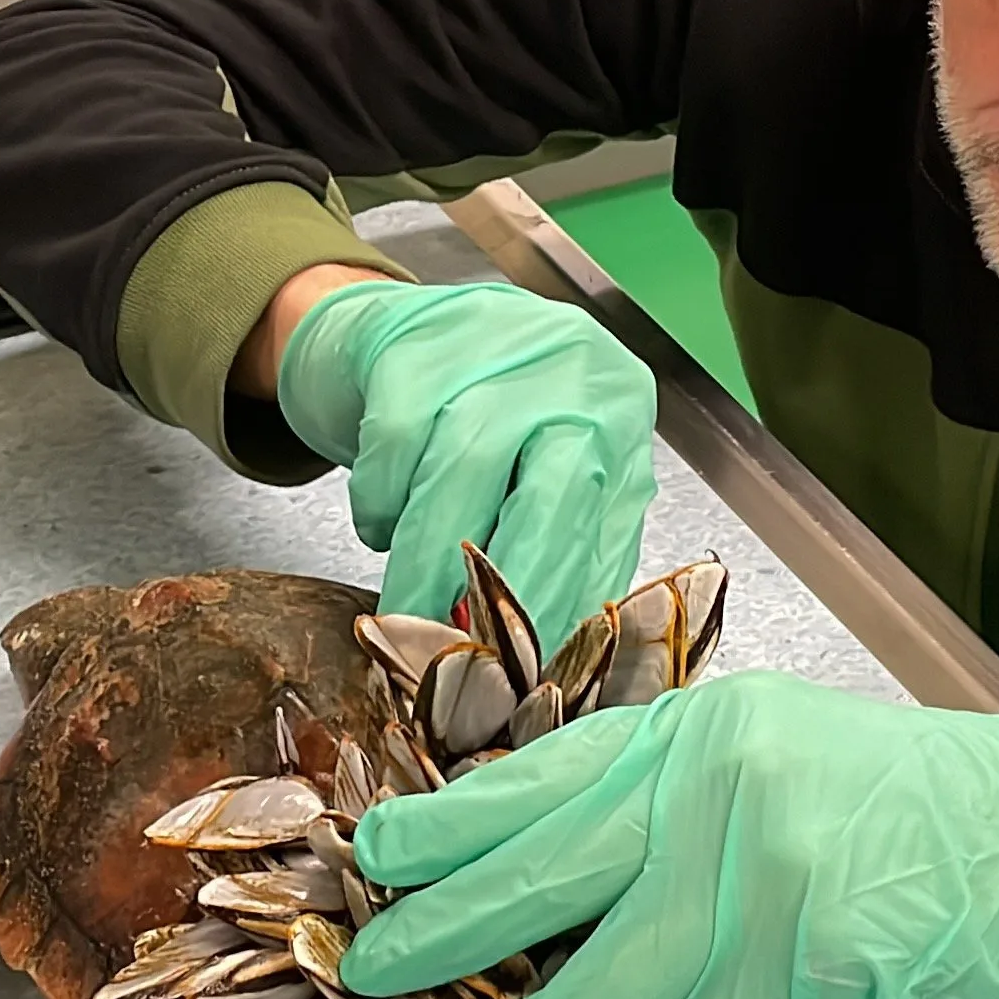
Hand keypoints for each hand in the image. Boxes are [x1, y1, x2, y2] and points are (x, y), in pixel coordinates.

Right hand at [267, 278, 656, 637]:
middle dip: (503, 591)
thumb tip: (560, 650)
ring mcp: (494, 347)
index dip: (561, 606)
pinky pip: (394, 449)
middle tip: (464, 654)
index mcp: (618, 412)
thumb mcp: (551, 466)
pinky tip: (385, 518)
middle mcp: (570, 371)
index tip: (528, 673)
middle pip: (548, 494)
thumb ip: (568, 543)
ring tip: (406, 611)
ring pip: (461, 474)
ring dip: (425, 563)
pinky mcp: (413, 346)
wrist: (402, 325)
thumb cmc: (486, 410)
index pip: (602, 526)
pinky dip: (381, 505)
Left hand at [340, 672, 998, 998]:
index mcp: (696, 728)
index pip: (543, 775)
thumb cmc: (905, 805)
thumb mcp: (770, 754)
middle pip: (546, 867)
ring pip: (610, 973)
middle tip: (374, 970)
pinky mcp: (810, 947)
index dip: (451, 823)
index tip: (376, 856)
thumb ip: (665, 794)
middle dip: (448, 928)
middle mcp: (715, 780)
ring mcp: (763, 862)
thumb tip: (542, 866)